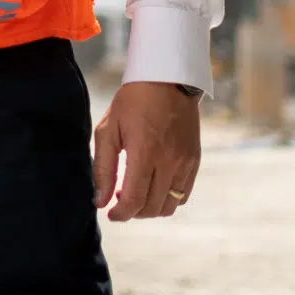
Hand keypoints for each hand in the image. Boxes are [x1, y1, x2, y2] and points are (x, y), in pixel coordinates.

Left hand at [92, 80, 201, 221]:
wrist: (167, 79)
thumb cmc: (132, 102)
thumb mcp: (108, 129)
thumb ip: (103, 167)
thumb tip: (100, 201)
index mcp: (145, 153)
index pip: (135, 200)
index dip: (121, 214)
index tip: (111, 214)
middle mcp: (169, 162)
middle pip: (152, 207)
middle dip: (133, 212)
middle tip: (119, 200)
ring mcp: (185, 163)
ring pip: (170, 205)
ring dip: (151, 208)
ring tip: (136, 192)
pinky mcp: (195, 161)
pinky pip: (183, 194)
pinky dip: (167, 198)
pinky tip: (153, 185)